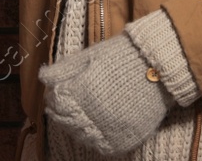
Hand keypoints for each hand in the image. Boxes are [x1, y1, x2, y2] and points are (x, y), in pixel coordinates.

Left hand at [40, 30, 170, 155]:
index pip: (56, 103)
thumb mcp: (89, 56)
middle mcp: (93, 115)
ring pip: (82, 136)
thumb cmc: (121, 56)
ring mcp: (109, 129)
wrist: (157, 65)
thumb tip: (44, 77)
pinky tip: (97, 128)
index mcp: (80, 92)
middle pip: (66, 121)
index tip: (58, 92)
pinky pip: (103, 146)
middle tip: (69, 106)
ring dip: (78, 127)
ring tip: (83, 116)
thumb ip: (64, 69)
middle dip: (63, 112)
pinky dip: (97, 139)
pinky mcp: (124, 138)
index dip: (55, 97)